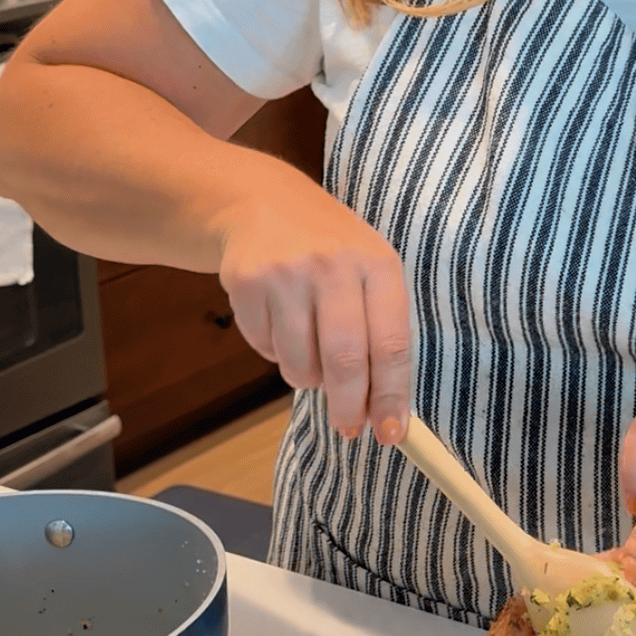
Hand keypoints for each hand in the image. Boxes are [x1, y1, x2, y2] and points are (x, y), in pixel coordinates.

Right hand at [216, 178, 411, 443]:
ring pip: (300, 363)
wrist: (261, 202)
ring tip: (310, 352)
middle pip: (344, 361)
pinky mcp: (245, 281)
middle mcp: (333, 264)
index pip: (390, 344)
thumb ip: (381, 333)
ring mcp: (285, 272)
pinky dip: (276, 353)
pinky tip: (280, 321)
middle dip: (348, 406)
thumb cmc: (330, 250)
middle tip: (348, 427)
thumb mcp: (369, 272)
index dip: (391, 396)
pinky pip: (265, 348)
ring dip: (308, 376)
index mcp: (377, 264)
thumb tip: (385, 411)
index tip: (391, 433)